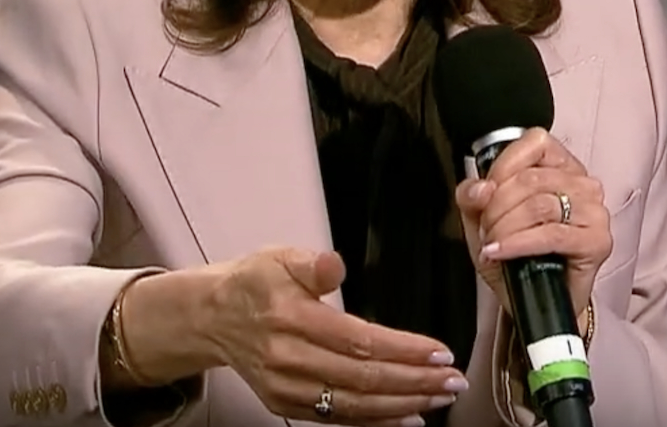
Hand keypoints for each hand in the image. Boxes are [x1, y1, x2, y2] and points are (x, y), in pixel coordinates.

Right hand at [206, 246, 466, 425]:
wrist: (213, 317)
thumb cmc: (254, 282)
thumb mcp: (280, 256)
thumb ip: (313, 263)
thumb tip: (336, 265)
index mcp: (289, 317)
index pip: (357, 340)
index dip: (403, 350)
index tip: (439, 351)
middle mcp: (287, 358)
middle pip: (361, 378)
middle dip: (414, 382)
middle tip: (453, 380)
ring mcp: (286, 388)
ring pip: (352, 404)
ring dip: (403, 404)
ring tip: (440, 398)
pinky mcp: (285, 405)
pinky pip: (337, 418)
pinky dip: (375, 421)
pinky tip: (406, 416)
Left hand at [454, 128, 611, 324]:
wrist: (533, 299)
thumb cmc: (514, 253)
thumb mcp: (482, 217)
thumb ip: (472, 195)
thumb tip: (481, 188)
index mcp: (560, 164)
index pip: (532, 143)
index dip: (500, 169)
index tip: (484, 196)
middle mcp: (582, 182)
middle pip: (530, 179)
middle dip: (496, 207)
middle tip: (486, 230)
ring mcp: (595, 211)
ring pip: (539, 205)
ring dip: (505, 227)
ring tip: (493, 244)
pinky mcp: (597, 241)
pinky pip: (551, 234)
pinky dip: (518, 243)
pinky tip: (501, 252)